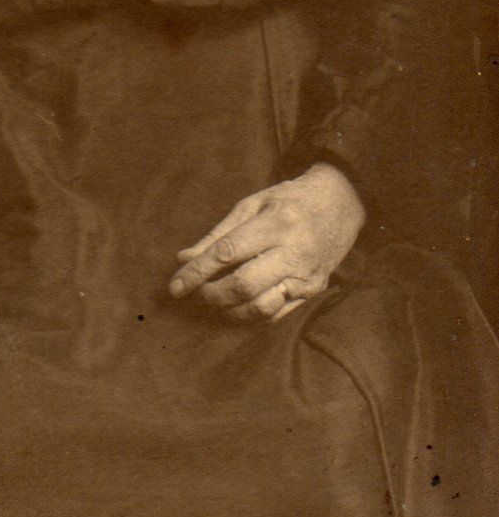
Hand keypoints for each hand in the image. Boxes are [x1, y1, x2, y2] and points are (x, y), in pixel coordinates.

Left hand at [167, 162, 365, 324]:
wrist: (340, 203)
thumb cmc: (289, 200)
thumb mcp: (251, 204)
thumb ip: (217, 234)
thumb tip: (184, 260)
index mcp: (275, 223)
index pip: (227, 253)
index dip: (197, 272)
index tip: (175, 286)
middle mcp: (293, 252)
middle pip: (244, 285)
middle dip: (212, 294)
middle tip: (196, 292)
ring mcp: (306, 276)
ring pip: (261, 308)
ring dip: (230, 311)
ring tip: (215, 301)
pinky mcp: (314, 291)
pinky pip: (277, 315)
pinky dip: (251, 316)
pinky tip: (238, 307)